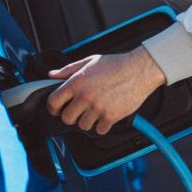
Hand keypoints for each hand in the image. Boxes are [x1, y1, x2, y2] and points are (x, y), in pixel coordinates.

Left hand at [45, 48, 165, 134]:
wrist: (139, 70)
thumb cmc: (116, 65)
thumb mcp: (89, 61)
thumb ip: (68, 69)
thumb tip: (52, 75)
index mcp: (77, 82)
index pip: (54, 102)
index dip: (53, 108)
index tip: (57, 109)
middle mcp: (85, 96)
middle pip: (66, 118)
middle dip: (70, 116)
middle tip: (77, 111)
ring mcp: (98, 108)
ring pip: (82, 126)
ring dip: (87, 121)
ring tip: (94, 111)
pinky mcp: (110, 117)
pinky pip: (99, 130)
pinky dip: (101, 126)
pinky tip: (105, 115)